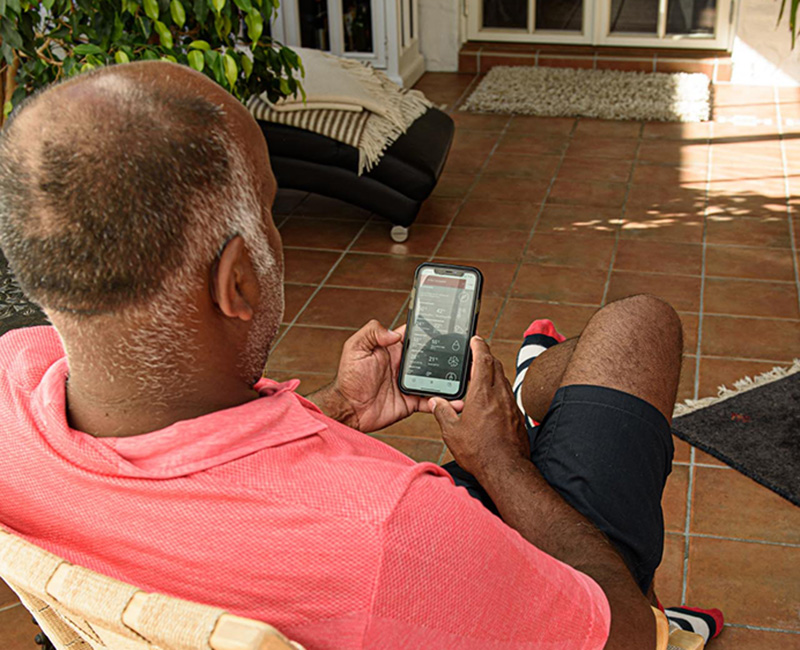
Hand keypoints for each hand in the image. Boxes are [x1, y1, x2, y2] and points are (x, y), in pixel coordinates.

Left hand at [308, 319, 462, 432]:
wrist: (348, 409)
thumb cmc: (348, 378)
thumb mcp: (355, 347)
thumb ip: (373, 332)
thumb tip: (395, 333)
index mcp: (393, 349)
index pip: (416, 335)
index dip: (431, 330)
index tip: (449, 326)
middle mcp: (404, 365)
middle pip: (432, 357)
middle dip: (449, 355)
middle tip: (467, 354)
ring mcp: (410, 384)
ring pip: (436, 379)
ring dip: (451, 379)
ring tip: (468, 377)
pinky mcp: (411, 402)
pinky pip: (432, 401)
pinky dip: (445, 402)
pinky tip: (457, 401)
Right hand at [429, 336, 528, 478]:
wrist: (506, 470)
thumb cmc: (479, 452)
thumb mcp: (452, 432)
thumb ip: (443, 413)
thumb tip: (435, 402)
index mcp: (483, 393)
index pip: (483, 360)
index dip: (479, 346)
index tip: (476, 339)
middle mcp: (500, 395)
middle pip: (496, 366)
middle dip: (486, 357)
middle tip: (477, 355)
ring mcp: (511, 405)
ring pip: (503, 380)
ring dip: (493, 374)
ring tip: (481, 377)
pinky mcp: (517, 416)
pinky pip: (508, 395)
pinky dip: (499, 390)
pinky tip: (491, 401)